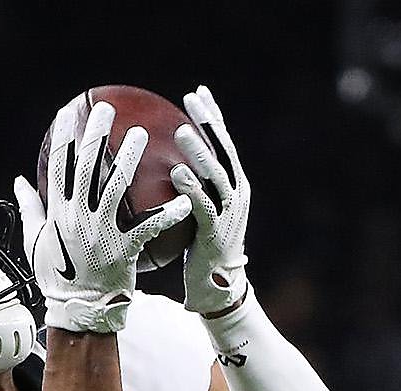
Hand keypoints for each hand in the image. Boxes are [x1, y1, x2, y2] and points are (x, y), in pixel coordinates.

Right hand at [15, 100, 191, 332]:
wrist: (77, 309)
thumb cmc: (58, 276)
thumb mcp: (36, 242)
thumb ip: (30, 208)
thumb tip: (20, 181)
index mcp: (57, 214)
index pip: (58, 169)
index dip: (63, 139)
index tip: (69, 113)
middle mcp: (77, 218)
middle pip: (86, 169)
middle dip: (95, 135)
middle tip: (106, 109)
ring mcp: (100, 233)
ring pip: (115, 188)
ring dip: (128, 159)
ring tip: (140, 134)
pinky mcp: (122, 249)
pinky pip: (148, 228)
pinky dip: (167, 215)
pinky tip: (184, 200)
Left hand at [170, 85, 250, 314]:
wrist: (217, 287)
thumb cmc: (201, 249)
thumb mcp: (198, 212)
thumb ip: (189, 187)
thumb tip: (165, 164)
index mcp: (231, 186)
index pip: (222, 143)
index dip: (212, 117)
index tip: (197, 93)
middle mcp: (235, 194)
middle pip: (223, 151)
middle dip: (209, 123)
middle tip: (192, 100)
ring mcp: (228, 212)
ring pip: (216, 175)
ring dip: (199, 151)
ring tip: (182, 131)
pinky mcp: (216, 232)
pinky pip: (203, 205)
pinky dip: (192, 187)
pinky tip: (177, 172)